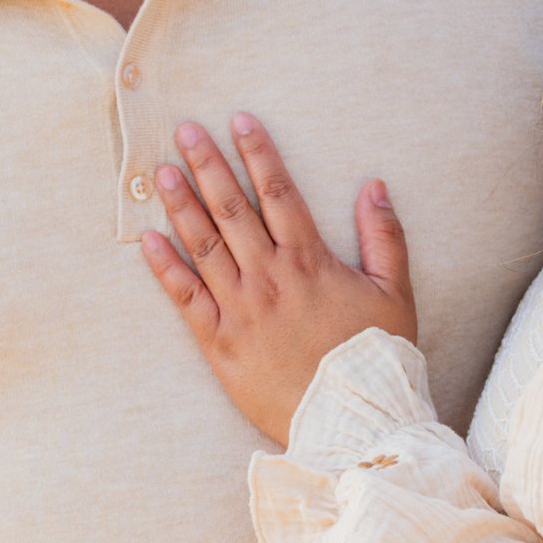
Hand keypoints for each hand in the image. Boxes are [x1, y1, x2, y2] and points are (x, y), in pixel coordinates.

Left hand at [140, 115, 415, 442]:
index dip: (258, 153)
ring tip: (161, 172)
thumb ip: (384, 236)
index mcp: (310, 261)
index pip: (279, 193)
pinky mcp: (220, 343)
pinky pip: (186, 298)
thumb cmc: (376, 358)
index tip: (240, 120)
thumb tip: (375, 185)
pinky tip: (148, 240)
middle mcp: (270, 277)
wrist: (352, 422)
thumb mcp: (394, 292)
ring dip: (181, 205)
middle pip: (233, 209)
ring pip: (204, 246)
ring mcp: (242, 309)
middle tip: (185, 130)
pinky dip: (165, 268)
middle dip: (208, 165)